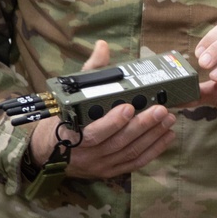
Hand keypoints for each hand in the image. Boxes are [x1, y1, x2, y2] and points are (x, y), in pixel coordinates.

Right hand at [27, 40, 175, 178]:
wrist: (47, 152)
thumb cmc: (62, 120)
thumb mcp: (69, 95)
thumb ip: (90, 72)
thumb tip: (102, 46)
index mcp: (71, 135)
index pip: (94, 133)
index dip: (112, 122)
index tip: (129, 107)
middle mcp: (86, 154)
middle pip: (118, 142)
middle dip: (142, 126)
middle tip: (161, 110)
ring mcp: (100, 165)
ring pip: (129, 152)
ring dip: (152, 136)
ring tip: (169, 119)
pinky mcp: (111, 171)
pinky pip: (135, 163)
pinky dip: (153, 150)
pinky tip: (167, 136)